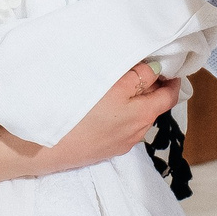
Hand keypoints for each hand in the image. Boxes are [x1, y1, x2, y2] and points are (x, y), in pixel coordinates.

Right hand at [35, 65, 177, 174]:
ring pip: (135, 117)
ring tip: (117, 87)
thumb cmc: (81, 113)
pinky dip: (120, 115)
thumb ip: (139, 76)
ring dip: (133, 102)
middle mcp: (137, 132)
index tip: (167, 66)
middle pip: (152, 106)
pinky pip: (120, 128)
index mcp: (144, 115)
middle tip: (137, 69)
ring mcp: (121, 144)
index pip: (169, 95)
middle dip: (150, 88)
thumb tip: (156, 70)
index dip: (170, 78)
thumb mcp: (114, 86)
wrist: (45, 147)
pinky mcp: (105, 149)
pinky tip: (102, 108)